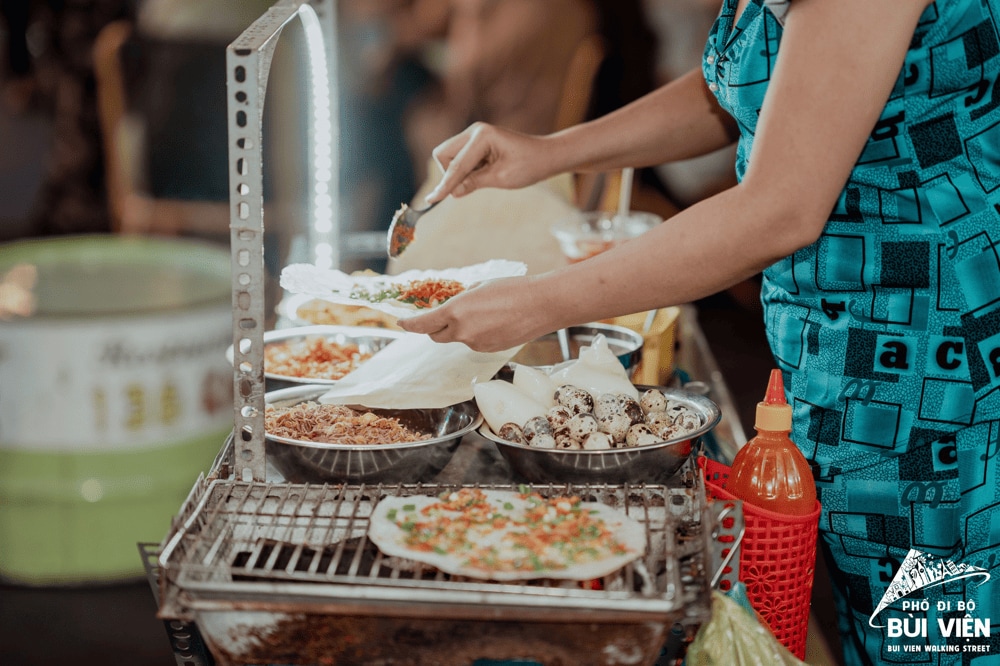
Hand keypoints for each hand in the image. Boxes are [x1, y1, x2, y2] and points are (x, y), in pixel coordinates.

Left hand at [397, 276, 552, 351]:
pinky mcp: (489, 350)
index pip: (423, 324)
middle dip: (434, 328)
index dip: (410, 324)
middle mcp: (462, 332)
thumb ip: (460, 299)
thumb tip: (453, 306)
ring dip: (461, 329)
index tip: (402, 322)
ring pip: (458, 339)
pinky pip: (474, 343)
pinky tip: (494, 322)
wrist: (541, 305)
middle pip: (436, 336)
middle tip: (437, 317)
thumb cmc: (512, 289)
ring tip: (484, 312)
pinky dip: (477, 334)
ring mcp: (476, 344)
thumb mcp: (479, 287)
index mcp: (456, 312)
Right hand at [424, 122, 553, 202]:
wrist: (547, 156)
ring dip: (459, 172)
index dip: (444, 186)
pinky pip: (460, 159)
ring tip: (486, 177)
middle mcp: (474, 131)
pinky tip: (487, 172)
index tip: (431, 201)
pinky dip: (466, 170)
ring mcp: (474, 135)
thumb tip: (452, 192)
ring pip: (449, 157)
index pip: (456, 166)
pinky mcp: (476, 143)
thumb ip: (474, 183)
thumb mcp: (502, 178)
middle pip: (443, 155)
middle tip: (471, 186)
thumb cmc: (530, 165)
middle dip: (449, 173)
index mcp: (482, 136)